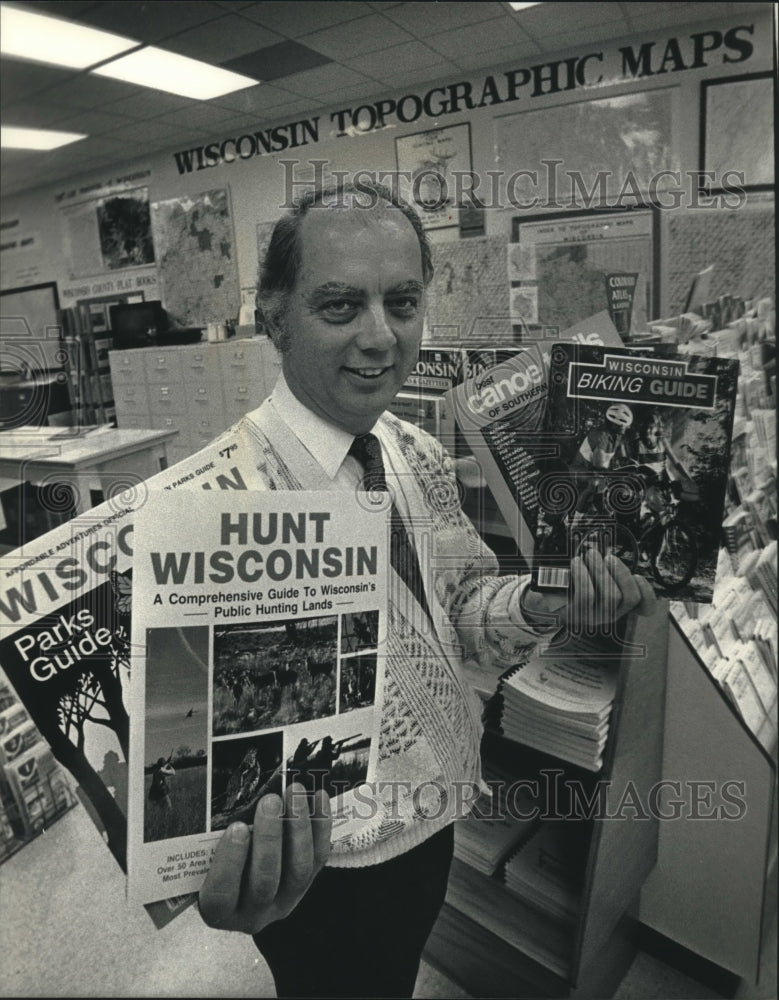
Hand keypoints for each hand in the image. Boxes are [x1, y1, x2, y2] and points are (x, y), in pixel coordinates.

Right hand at [199, 783, 331, 933]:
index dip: (230, 861)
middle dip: (269, 838)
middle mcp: (252, 912)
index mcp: (218, 910)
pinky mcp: (307, 884)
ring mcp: (283, 900)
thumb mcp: (201, 857)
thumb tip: (199, 797)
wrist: (242, 876)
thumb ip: (205, 840)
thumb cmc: (212, 861)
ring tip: (295, 792)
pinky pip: (318, 856)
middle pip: (265, 881)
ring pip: (297, 870)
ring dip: (298, 828)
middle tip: (270, 801)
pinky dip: (321, 826)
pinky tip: (319, 796)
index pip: (222, 894)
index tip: (236, 827)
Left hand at [521, 547, 655, 632]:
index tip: (640, 576)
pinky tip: (576, 563)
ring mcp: (594, 617)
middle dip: (621, 573)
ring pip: (610, 596)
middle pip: (629, 597)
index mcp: (618, 605)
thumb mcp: (591, 579)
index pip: (645, 608)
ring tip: (590, 555)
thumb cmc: (572, 585)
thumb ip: (606, 572)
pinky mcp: (577, 615)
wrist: (544, 602)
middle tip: (608, 556)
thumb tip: (613, 556)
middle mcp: (610, 614)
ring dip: (601, 571)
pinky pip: (587, 596)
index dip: (649, 594)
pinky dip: (583, 576)